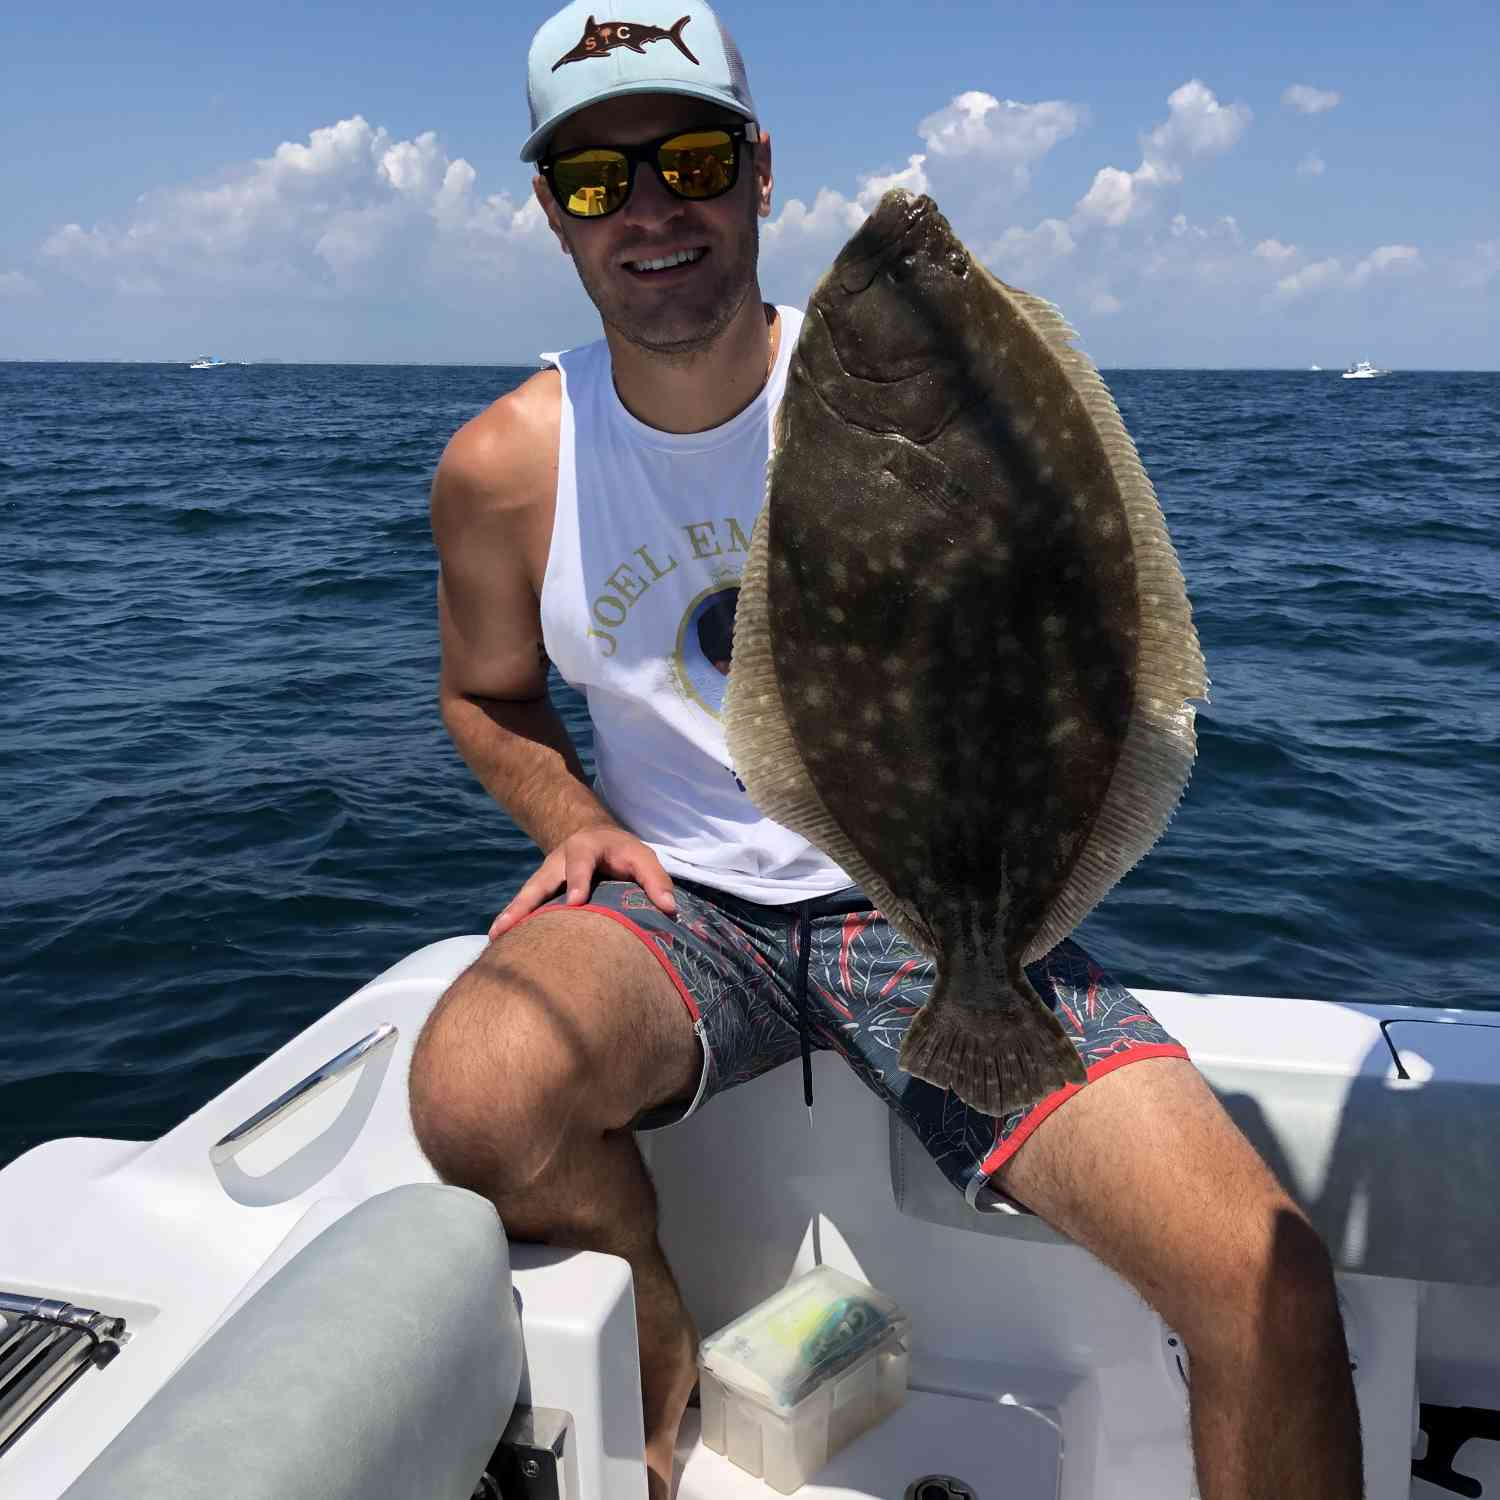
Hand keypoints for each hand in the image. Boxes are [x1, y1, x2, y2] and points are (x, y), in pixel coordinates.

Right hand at [488, 825, 676, 939]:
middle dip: (527, 902)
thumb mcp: (642, 857)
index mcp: (586, 848)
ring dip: (512, 915)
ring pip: (526, 895)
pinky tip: (499, 944)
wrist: (594, 837)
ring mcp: (546, 876)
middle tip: (514, 925)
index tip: (575, 903)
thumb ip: (656, 880)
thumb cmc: (623, 853)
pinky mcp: (540, 892)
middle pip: (540, 880)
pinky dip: (512, 923)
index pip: (580, 862)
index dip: (577, 880)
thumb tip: (669, 910)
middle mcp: (559, 861)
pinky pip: (524, 907)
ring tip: (497, 937)